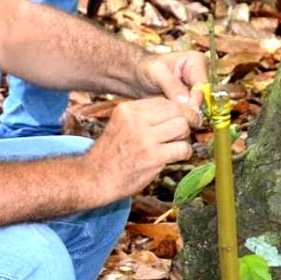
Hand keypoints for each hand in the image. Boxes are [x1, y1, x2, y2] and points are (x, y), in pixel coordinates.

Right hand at [86, 97, 200, 200]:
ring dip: (184, 136)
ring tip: (178, 144)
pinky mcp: (153, 157)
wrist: (95, 178)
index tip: (181, 118)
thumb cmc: (111, 154)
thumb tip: (174, 111)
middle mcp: (135, 120)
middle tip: (183, 132)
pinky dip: (185, 152)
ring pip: (181, 126)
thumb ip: (142, 117)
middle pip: (175, 111)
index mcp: (127, 109)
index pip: (163, 101)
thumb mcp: (120, 125)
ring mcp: (144, 138)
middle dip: (184, 121)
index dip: (176, 110)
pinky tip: (179, 156)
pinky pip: (182, 147)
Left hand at [136, 51, 207, 111]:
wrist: (137, 75)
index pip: (203, 84)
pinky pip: (191, 111)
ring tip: (172, 118)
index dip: (196, 99)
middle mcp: (200, 74)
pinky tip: (171, 118)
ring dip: (187, 114)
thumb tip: (186, 101)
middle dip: (192, 108)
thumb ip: (172, 85)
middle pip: (203, 97)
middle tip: (179, 118)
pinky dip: (182, 116)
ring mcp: (195, 88)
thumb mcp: (157, 72)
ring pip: (198, 106)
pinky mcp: (189, 99)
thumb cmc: (146, 68)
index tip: (186, 110)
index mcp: (197, 61)